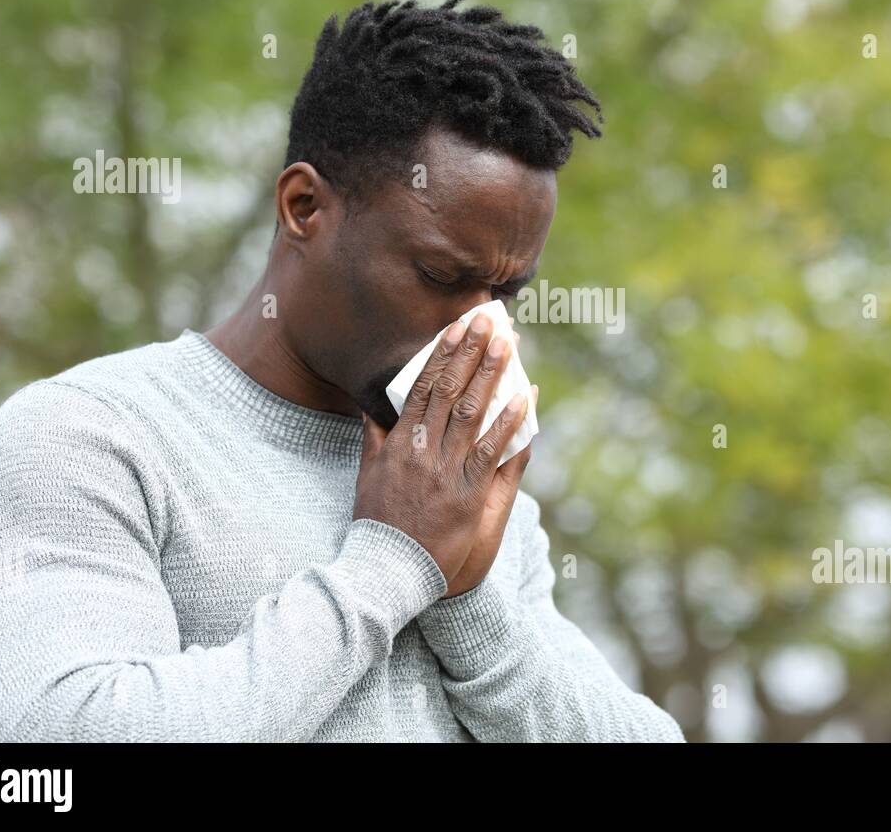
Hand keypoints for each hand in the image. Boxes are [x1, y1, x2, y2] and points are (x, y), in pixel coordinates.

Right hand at [353, 312, 529, 594]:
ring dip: (491, 375)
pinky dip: (507, 423)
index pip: (423, 387)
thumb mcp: (367, 476)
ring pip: (470, 412)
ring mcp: (445, 471)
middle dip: (472, 352)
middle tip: (491, 321)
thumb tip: (372, 410)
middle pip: (450, 390)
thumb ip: (374, 440)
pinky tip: (523, 398)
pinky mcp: (466, 494)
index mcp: (398, 442)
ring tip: (509, 345)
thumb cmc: (378, 524)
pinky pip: (490, 452)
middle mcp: (421, 450)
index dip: (443, 354)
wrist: (387, 569)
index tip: (458, 327)